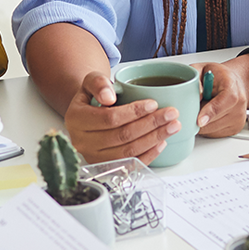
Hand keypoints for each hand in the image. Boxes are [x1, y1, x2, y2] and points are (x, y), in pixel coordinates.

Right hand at [63, 72, 179, 163]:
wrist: (88, 114)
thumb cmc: (93, 97)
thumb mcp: (91, 81)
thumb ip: (98, 83)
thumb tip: (108, 96)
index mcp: (76, 119)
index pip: (109, 118)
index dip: (134, 112)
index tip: (153, 104)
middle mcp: (82, 142)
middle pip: (122, 136)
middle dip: (151, 124)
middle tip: (171, 114)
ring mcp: (94, 158)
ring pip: (128, 152)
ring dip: (154, 139)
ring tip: (173, 126)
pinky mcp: (106, 168)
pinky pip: (130, 165)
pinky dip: (149, 155)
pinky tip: (161, 142)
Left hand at [192, 56, 248, 137]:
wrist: (233, 83)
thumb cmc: (217, 76)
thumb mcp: (202, 68)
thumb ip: (195, 76)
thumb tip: (194, 95)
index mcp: (232, 86)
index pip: (224, 101)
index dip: (211, 111)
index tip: (199, 120)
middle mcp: (239, 103)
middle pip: (215, 119)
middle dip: (197, 116)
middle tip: (195, 104)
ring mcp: (238, 118)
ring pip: (211, 129)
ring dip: (201, 123)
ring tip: (203, 107)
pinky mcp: (235, 129)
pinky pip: (213, 133)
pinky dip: (206, 127)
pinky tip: (208, 115)